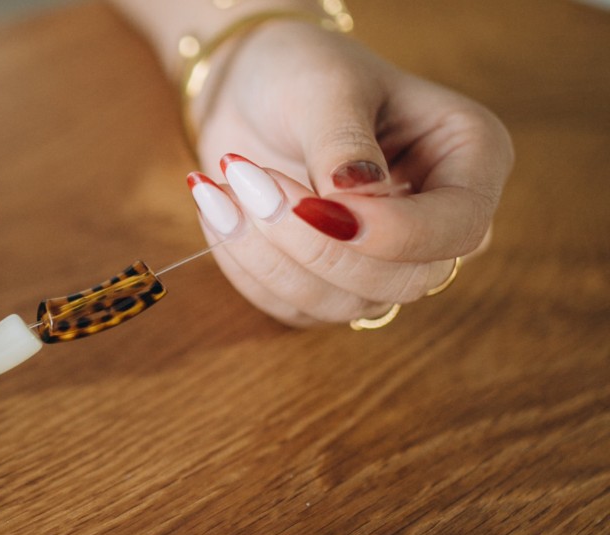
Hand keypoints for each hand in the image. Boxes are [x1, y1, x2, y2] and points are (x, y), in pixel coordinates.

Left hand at [189, 19, 512, 325]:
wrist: (251, 88)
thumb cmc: (302, 72)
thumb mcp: (326, 89)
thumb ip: (343, 145)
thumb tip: (354, 202)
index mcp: (470, 160)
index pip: (458, 227)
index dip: (391, 232)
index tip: (314, 203)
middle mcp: (439, 223)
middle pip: (402, 280)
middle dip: (314, 245)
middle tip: (246, 179)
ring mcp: (385, 262)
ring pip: (342, 305)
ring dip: (269, 256)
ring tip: (223, 185)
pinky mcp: (329, 284)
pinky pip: (293, 307)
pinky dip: (246, 266)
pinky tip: (218, 210)